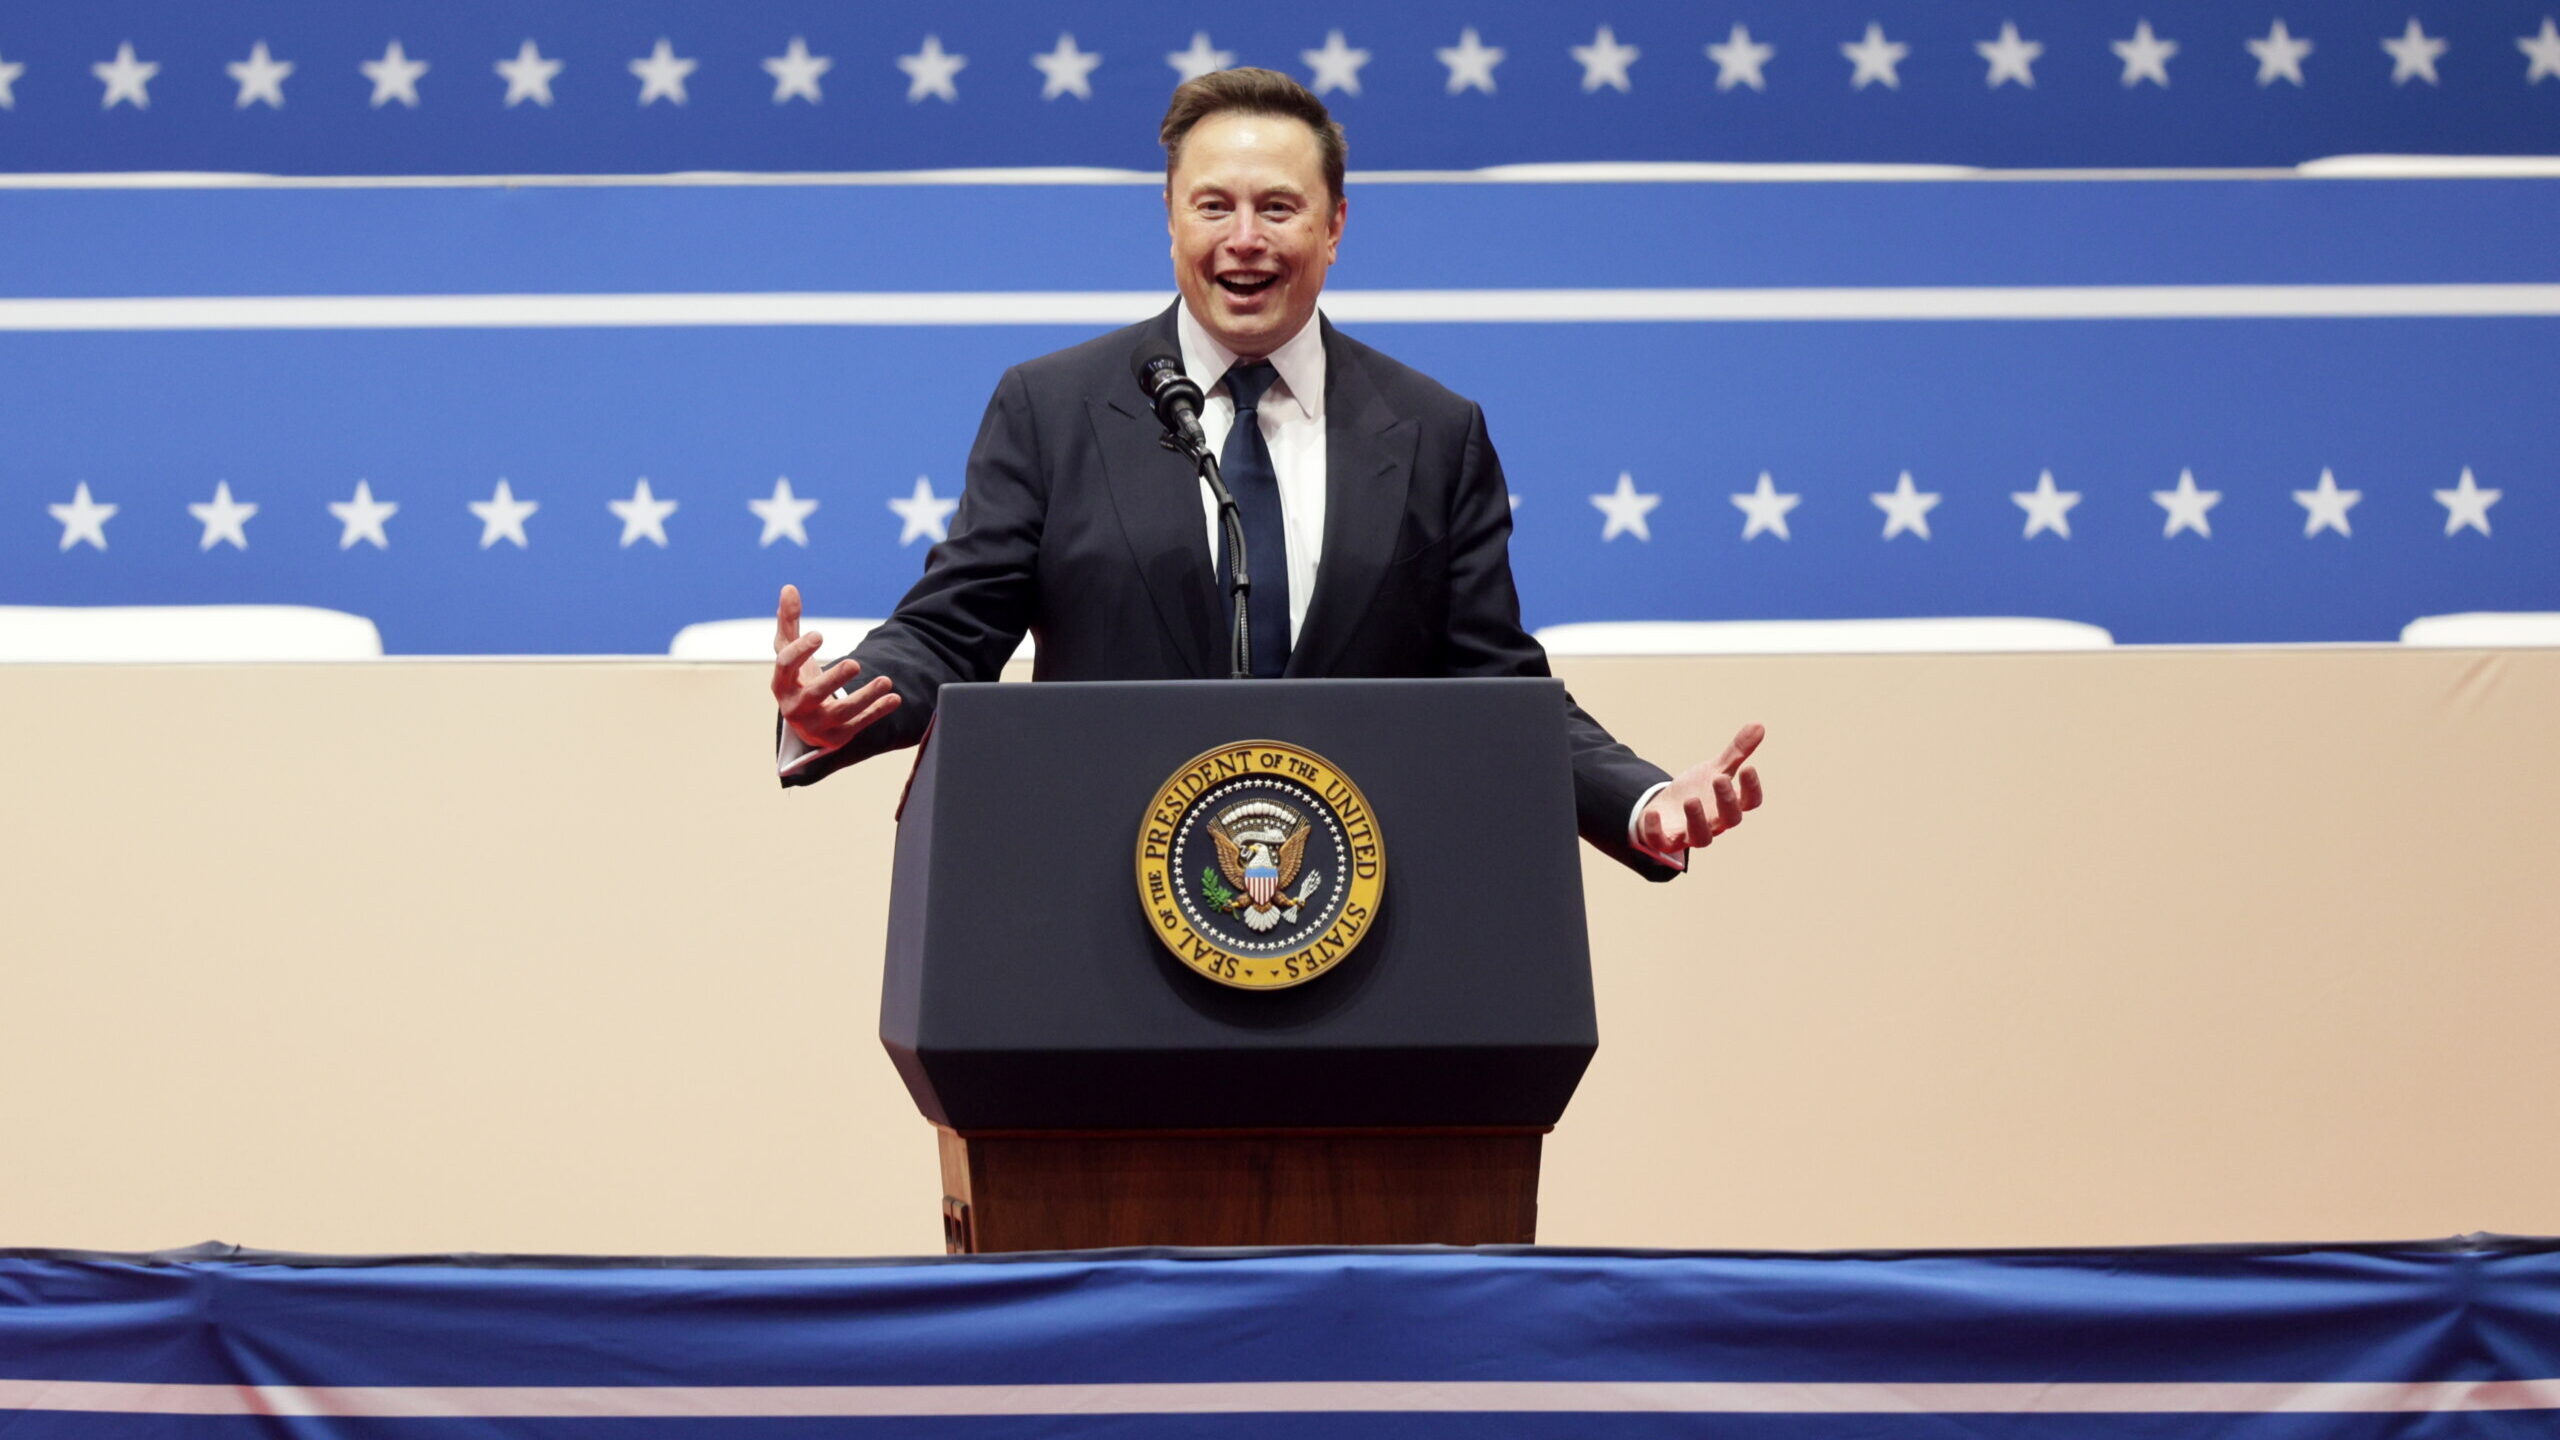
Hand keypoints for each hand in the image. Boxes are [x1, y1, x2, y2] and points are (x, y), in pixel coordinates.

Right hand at [771, 584, 899, 751]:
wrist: (804, 720)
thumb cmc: (796, 678)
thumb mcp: (790, 651)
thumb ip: (789, 622)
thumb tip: (789, 588)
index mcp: (781, 683)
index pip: (786, 667)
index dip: (800, 651)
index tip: (819, 635)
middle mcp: (795, 707)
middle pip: (814, 694)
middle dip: (834, 680)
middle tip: (855, 663)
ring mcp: (817, 725)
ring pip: (842, 713)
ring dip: (865, 697)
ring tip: (886, 680)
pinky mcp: (837, 736)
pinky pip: (859, 724)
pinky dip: (877, 711)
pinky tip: (894, 698)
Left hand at [1638, 722, 1765, 854]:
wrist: (1667, 808)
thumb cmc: (1696, 789)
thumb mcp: (1714, 769)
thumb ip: (1736, 752)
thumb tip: (1759, 725)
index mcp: (1729, 805)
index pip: (1750, 801)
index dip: (1752, 787)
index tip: (1749, 767)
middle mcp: (1715, 823)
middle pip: (1729, 819)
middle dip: (1726, 800)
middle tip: (1719, 778)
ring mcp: (1691, 834)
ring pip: (1701, 837)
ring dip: (1697, 819)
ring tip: (1691, 799)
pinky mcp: (1667, 841)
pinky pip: (1663, 841)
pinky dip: (1657, 830)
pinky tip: (1653, 813)